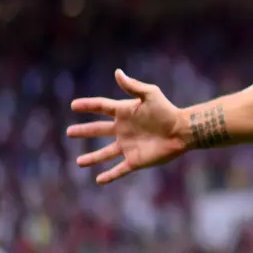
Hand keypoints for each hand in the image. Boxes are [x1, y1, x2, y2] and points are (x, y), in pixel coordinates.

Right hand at [67, 70, 186, 184]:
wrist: (182, 131)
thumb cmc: (167, 110)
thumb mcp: (150, 95)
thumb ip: (133, 86)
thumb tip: (117, 72)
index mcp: (124, 113)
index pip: (101, 107)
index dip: (88, 106)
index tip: (73, 105)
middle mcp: (123, 130)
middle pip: (98, 130)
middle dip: (84, 131)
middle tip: (69, 132)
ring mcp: (128, 146)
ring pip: (105, 154)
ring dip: (92, 158)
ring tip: (79, 162)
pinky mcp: (135, 160)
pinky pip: (119, 170)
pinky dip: (109, 176)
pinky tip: (99, 180)